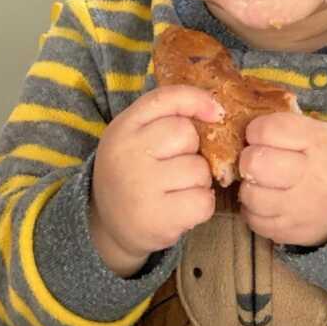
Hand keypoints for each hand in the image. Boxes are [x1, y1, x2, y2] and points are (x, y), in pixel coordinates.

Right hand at [89, 85, 224, 275]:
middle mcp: (127, 154)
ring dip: (199, 181)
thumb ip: (166, 118)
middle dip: (193, 151)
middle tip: (176, 168)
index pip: (165, 99)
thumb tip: (217, 110)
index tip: (217, 112)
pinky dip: (201, 206)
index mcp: (122, 128)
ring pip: (199, 169)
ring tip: (177, 191)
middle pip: (186, 134)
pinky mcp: (156, 218)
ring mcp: (140, 187)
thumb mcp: (136, 139)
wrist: (109, 227)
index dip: (196, 100)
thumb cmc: (134, 175)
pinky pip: (203, 201)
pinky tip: (182, 210)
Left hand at [237, 112, 326, 246]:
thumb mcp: (320, 131)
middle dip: (248, 158)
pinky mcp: (293, 233)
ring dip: (250, 186)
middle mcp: (312, 177)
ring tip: (262, 182)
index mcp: (319, 143)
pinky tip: (267, 202)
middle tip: (258, 160)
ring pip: (250, 196)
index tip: (260, 135)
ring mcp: (301, 210)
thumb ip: (285, 126)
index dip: (255, 130)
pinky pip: (255, 222)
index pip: (267, 131)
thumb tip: (246, 131)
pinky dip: (254, 211)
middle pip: (254, 163)